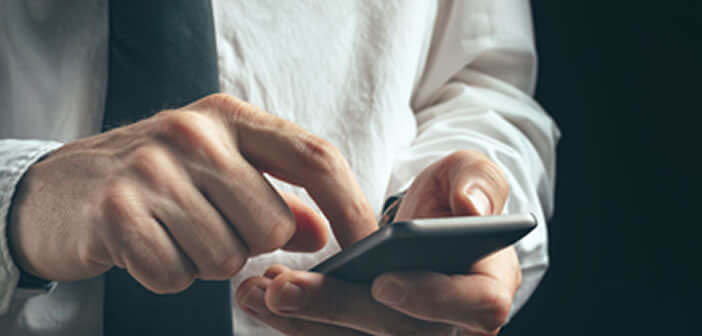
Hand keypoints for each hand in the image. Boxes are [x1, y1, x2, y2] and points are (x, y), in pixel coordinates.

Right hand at [7, 93, 376, 293]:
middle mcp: (194, 134)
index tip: (368, 244)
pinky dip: (168, 274)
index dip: (351, 206)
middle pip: (274, 226)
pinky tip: (148, 246)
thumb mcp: (221, 169)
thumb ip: (279, 198)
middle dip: (251, 245)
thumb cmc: (155, 177)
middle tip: (211, 226)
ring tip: (175, 232)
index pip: (315, 158)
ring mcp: (152, 171)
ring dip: (205, 261)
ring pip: (227, 258)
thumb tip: (325, 232)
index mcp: (230, 117)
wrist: (63, 188)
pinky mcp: (116, 214)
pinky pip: (177, 276)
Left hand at [237, 150, 520, 334]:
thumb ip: (478, 181)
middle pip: (401, 334)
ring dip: (302, 322)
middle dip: (337, 310)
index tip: (382, 281)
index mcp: (488, 287)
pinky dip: (294, 323)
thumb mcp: (468, 175)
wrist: (423, 225)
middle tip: (282, 287)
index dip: (431, 298)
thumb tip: (472, 208)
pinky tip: (258, 296)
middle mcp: (453, 326)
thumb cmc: (448, 199)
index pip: (477, 307)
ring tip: (256, 290)